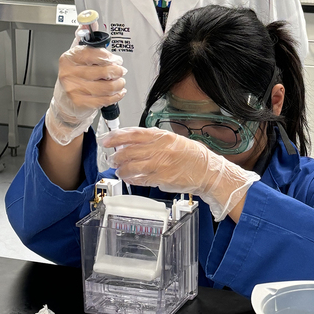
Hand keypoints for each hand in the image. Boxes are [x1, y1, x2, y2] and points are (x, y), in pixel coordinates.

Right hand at [45, 34, 126, 145]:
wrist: (64, 98)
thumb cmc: (74, 74)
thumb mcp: (77, 54)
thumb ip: (85, 38)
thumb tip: (90, 21)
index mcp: (69, 58)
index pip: (92, 54)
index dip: (108, 56)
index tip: (116, 59)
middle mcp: (69, 73)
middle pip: (101, 72)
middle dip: (117, 71)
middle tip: (121, 70)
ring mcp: (74, 89)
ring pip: (105, 87)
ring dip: (118, 84)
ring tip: (121, 81)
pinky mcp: (80, 102)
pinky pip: (104, 99)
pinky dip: (115, 95)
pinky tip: (119, 92)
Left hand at [100, 128, 259, 221]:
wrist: (207, 171)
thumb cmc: (192, 155)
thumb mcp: (173, 140)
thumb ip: (153, 140)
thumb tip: (131, 142)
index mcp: (163, 136)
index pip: (133, 134)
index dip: (116, 136)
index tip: (105, 139)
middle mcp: (161, 149)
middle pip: (129, 150)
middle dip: (115, 155)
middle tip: (111, 158)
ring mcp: (161, 165)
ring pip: (131, 166)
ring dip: (121, 169)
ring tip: (119, 170)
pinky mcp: (162, 179)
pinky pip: (140, 179)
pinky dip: (131, 179)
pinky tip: (129, 178)